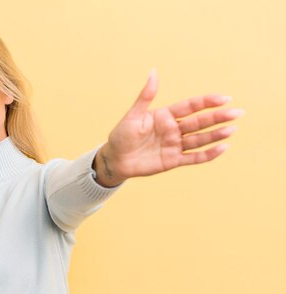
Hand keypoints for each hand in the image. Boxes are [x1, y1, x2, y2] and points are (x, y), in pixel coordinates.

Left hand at [95, 70, 242, 185]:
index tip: (224, 98)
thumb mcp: (133, 115)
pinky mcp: (173, 161)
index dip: (207, 102)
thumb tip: (154, 71)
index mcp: (165, 116)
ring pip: (199, 139)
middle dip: (218, 117)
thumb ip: (146, 96)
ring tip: (232, 129)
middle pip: (199, 122)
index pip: (190, 107)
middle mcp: (173, 129)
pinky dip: (208, 154)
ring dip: (216, 135)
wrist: (115, 159)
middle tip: (238, 113)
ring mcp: (175, 145)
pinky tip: (222, 148)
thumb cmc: (121, 135)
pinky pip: (194, 158)